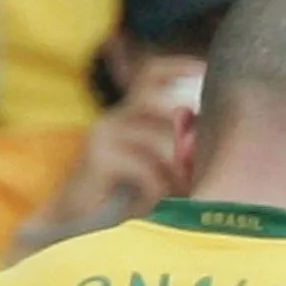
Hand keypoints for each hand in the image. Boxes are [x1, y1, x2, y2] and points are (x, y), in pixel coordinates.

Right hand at [44, 56, 203, 228]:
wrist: (74, 218)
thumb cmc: (123, 194)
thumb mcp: (152, 165)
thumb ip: (177, 149)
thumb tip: (211, 142)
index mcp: (130, 112)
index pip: (154, 73)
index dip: (182, 67)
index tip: (209, 72)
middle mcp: (116, 116)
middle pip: (160, 100)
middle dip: (188, 128)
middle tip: (204, 155)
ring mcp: (105, 134)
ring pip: (160, 142)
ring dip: (179, 171)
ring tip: (186, 193)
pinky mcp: (98, 157)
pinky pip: (146, 168)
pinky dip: (161, 189)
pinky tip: (160, 205)